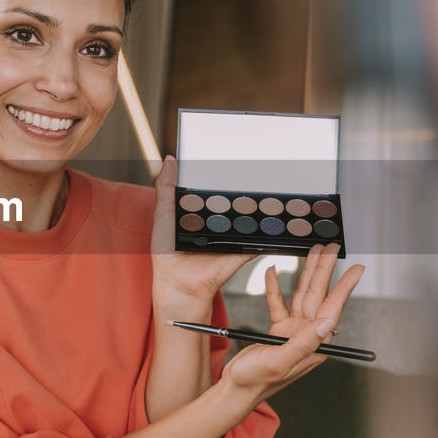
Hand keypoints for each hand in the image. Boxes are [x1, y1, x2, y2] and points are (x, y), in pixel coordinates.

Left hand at [150, 156, 252, 311]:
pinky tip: (274, 213)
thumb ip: (166, 188)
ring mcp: (233, 235)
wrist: (179, 283)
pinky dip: (267, 228)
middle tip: (254, 163)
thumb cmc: (166, 253)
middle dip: (243, 184)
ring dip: (258, 204)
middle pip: (235, 199)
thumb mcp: (163, 215)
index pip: (215, 189)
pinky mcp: (243, 249)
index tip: (229, 154)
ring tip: (267, 183)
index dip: (221, 173)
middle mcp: (220, 222)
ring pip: (250, 215)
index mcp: (202, 212)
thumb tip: (169, 159)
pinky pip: (260, 237)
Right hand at [226, 243, 364, 400]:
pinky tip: (273, 273)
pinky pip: (279, 303)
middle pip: (319, 296)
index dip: (345, 287)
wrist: (237, 388)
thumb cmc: (257, 381)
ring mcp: (294, 330)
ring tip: (313, 252)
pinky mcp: (279, 329)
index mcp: (314, 344)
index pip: (332, 309)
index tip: (357, 269)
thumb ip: (304, 343)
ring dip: (307, 273)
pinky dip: (275, 288)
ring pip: (303, 295)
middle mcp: (308, 335)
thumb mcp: (281, 361)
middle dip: (326, 270)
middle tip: (332, 248)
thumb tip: (326, 323)